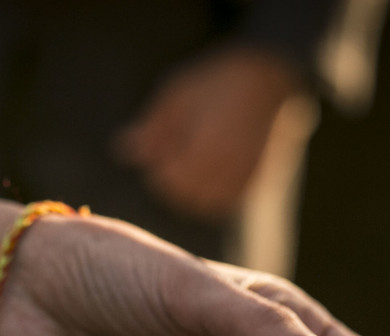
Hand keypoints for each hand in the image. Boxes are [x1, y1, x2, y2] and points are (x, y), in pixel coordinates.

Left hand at [113, 47, 300, 220]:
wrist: (267, 77)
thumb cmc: (216, 81)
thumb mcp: (177, 96)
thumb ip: (151, 128)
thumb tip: (122, 151)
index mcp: (203, 149)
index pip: (168, 180)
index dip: (158, 169)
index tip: (158, 152)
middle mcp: (225, 168)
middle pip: (186, 196)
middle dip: (172, 183)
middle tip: (171, 160)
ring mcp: (242, 176)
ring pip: (206, 204)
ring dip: (191, 192)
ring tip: (189, 166)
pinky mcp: (255, 179)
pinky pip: (226, 202)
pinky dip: (212, 196)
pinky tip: (207, 175)